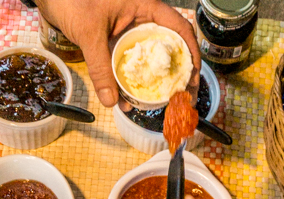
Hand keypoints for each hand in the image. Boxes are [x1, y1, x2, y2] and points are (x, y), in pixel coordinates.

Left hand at [36, 0, 200, 105]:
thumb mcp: (89, 33)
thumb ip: (101, 67)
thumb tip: (111, 100)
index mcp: (144, 5)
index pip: (178, 27)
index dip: (191, 52)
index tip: (193, 77)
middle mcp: (141, 17)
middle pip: (169, 45)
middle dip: (177, 73)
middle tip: (183, 97)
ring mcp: (129, 30)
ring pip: (150, 57)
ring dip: (154, 81)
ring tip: (159, 103)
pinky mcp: (117, 40)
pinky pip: (130, 62)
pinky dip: (132, 80)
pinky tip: (128, 98)